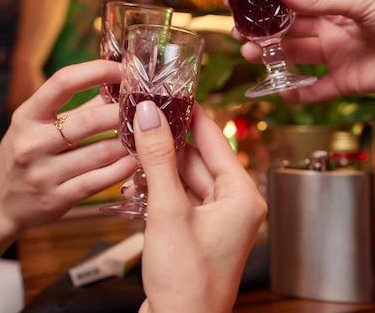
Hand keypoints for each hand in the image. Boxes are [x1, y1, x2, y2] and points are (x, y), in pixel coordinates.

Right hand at [0, 59, 135, 233]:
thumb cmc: (25, 156)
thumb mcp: (38, 127)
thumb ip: (78, 108)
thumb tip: (118, 87)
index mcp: (27, 116)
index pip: (63, 82)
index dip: (97, 70)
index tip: (122, 68)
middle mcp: (31, 143)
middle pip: (89, 121)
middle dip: (122, 113)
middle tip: (144, 109)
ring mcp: (43, 174)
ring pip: (100, 153)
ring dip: (129, 143)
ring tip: (146, 136)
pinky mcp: (56, 200)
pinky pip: (99, 181)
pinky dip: (122, 169)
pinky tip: (135, 161)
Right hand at [134, 101, 266, 312]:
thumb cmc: (186, 283)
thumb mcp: (168, 212)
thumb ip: (159, 160)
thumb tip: (150, 115)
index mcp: (241, 196)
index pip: (216, 140)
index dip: (193, 114)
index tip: (173, 91)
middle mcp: (233, 205)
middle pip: (198, 158)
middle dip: (168, 141)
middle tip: (142, 116)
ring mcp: (214, 220)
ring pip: (185, 178)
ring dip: (159, 166)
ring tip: (132, 145)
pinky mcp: (195, 232)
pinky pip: (178, 198)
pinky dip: (158, 189)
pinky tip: (136, 180)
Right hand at [236, 0, 374, 105]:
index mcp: (337, 2)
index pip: (295, 0)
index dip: (268, 2)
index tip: (242, 2)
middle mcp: (334, 28)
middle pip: (289, 29)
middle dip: (264, 30)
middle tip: (240, 32)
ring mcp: (338, 55)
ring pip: (295, 56)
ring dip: (272, 55)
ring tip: (252, 53)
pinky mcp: (345, 82)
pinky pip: (314, 90)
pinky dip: (296, 93)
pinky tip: (279, 90)